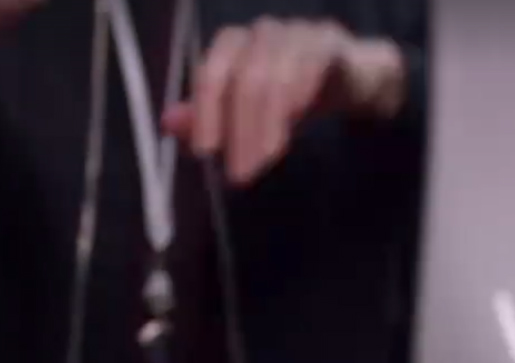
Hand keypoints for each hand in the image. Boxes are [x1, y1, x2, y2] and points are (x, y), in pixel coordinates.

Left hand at [162, 18, 405, 185]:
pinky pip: (311, 63)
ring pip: (275, 75)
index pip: (210, 74)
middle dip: (239, 131)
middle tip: (240, 176)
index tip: (204, 153)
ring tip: (266, 162)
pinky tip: (295, 122)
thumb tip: (167, 123)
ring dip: (268, 124)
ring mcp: (296, 34)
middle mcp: (260, 34)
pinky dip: (299, 94)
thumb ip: (206, 118)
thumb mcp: (243, 113)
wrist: (348, 77)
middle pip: (243, 77)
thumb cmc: (288, 96)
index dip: (204, 113)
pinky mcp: (328, 43)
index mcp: (232, 46)